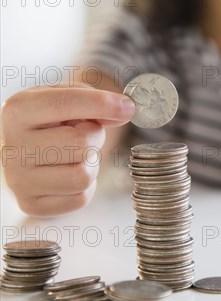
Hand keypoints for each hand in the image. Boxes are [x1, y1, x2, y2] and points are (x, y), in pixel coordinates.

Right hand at [1, 86, 135, 216]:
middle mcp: (13, 147)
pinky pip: (80, 198)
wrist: (21, 148)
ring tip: (76, 154)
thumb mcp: (62, 96)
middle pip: (80, 144)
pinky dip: (85, 186)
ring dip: (90, 164)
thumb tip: (124, 111)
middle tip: (84, 133)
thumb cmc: (46, 120)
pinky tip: (69, 172)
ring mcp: (19, 180)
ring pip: (82, 176)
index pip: (65, 104)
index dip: (102, 104)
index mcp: (18, 111)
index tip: (127, 107)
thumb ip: (93, 99)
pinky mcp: (31, 204)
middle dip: (94, 137)